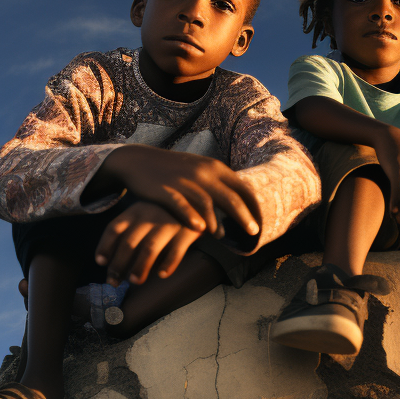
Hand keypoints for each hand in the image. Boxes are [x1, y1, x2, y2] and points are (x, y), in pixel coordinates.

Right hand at [90, 145, 262, 240]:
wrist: (139, 161)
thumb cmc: (174, 170)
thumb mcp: (200, 170)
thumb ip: (219, 183)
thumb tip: (239, 201)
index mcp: (215, 167)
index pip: (242, 188)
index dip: (253, 207)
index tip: (260, 222)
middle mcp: (203, 173)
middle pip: (230, 198)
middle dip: (244, 217)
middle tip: (254, 233)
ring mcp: (185, 181)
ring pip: (208, 203)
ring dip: (218, 222)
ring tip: (223, 237)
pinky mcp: (166, 190)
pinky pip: (181, 205)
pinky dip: (191, 217)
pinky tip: (200, 230)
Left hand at [94, 201, 201, 285]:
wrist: (200, 201)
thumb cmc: (166, 213)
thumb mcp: (145, 214)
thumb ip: (130, 232)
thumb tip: (112, 262)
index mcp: (136, 211)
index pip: (114, 228)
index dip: (105, 246)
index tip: (100, 262)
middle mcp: (149, 216)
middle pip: (129, 242)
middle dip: (119, 264)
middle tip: (113, 282)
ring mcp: (168, 223)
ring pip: (150, 248)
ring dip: (140, 266)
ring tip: (134, 281)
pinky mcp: (187, 231)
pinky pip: (176, 251)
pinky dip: (169, 264)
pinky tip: (162, 275)